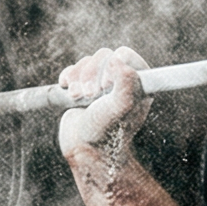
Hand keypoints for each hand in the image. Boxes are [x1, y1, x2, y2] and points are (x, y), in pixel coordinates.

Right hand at [57, 46, 151, 168]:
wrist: (86, 150)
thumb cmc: (108, 132)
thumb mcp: (121, 107)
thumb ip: (126, 82)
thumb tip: (117, 58)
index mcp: (138, 83)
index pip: (125, 55)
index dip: (112, 65)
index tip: (107, 86)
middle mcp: (122, 81)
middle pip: (103, 56)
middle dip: (91, 74)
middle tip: (90, 96)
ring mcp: (101, 84)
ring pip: (87, 62)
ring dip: (78, 78)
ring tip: (78, 98)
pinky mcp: (83, 88)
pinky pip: (73, 70)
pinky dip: (68, 77)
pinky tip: (67, 89)